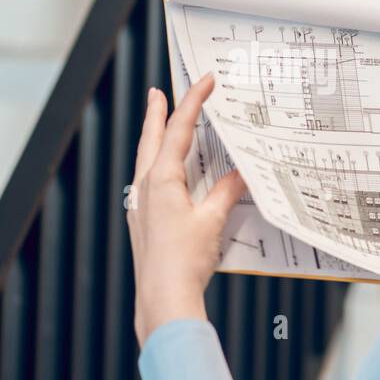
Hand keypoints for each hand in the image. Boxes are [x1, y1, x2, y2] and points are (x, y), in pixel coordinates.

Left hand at [128, 74, 246, 346]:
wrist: (163, 299)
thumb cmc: (184, 262)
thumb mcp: (212, 221)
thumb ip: (225, 192)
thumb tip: (239, 174)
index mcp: (161, 179)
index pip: (179, 130)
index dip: (193, 102)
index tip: (205, 81)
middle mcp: (145, 188)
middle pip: (151, 139)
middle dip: (156, 114)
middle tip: (156, 92)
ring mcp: (141, 206)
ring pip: (146, 160)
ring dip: (154, 139)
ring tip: (159, 124)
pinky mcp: (143, 222)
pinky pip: (148, 183)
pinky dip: (157, 166)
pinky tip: (165, 175)